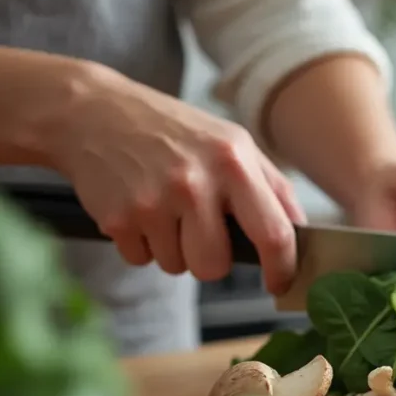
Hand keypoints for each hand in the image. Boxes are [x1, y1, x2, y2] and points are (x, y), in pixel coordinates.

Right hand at [52, 65, 306, 293]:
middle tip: (200, 231)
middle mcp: (194, 181)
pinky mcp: (117, 218)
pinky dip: (142, 243)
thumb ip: (272, 187)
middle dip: (210, 260)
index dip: (282, 268)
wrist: (93, 112)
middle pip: (216, 266)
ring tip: (165, 210)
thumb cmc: (175, 132)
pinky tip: (138, 207)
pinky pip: (142, 260)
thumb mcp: (233, 143)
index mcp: (233, 162)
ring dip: (174, 250)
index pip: (274, 233)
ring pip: (178, 267)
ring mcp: (152, 201)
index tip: (280, 283)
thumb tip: (302, 234)